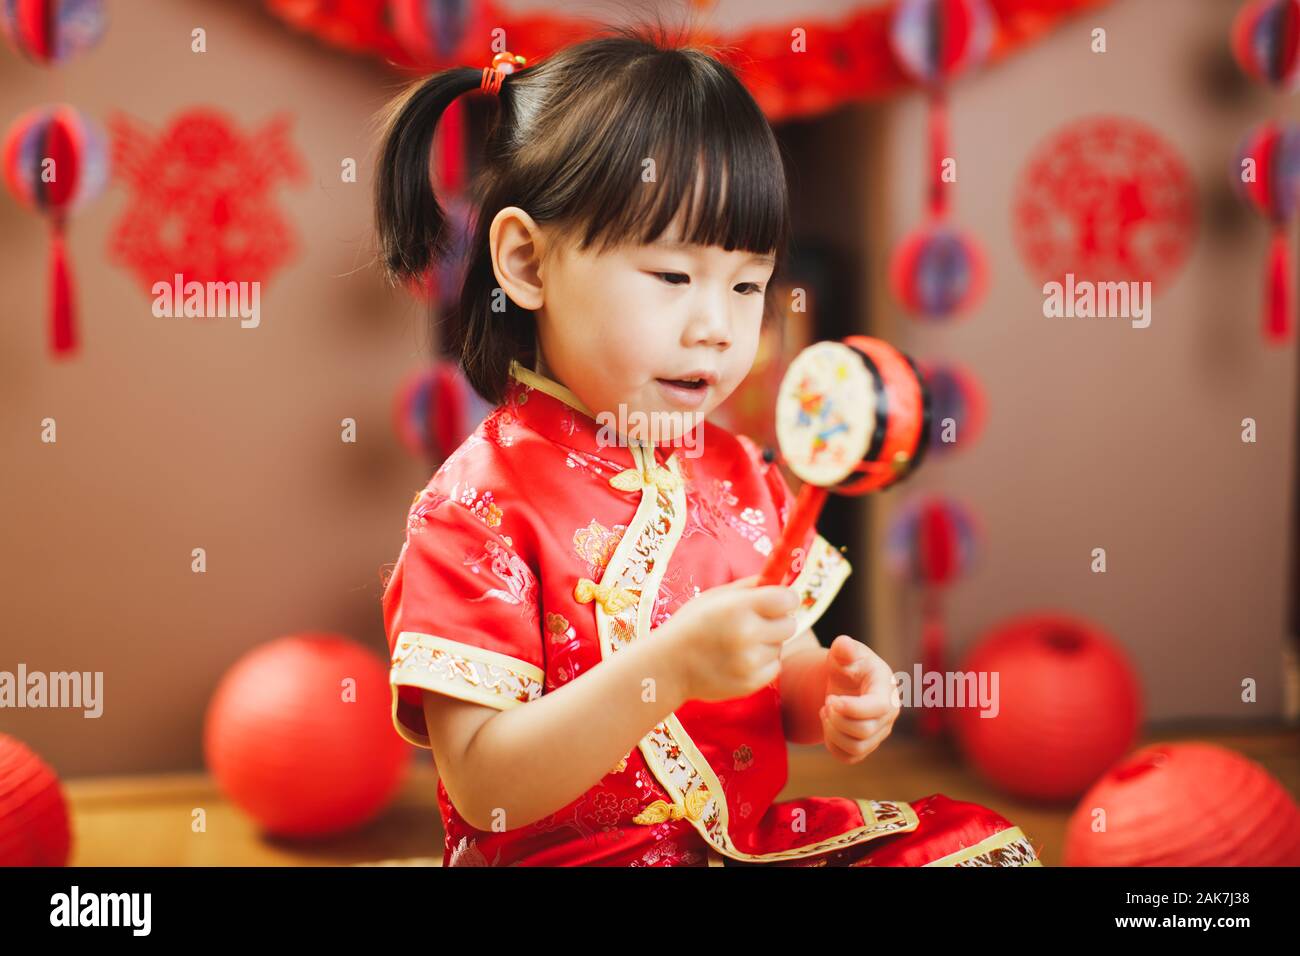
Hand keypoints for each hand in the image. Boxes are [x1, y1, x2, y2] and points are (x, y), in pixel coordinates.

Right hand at [663, 574, 800, 702]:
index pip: (787, 600)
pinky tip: (739, 660)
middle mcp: (746, 634)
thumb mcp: (715, 597)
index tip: (778, 602)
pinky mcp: (750, 683)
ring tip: (738, 644)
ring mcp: (749, 662)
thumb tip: (781, 579)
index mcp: (738, 607)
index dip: (785, 599)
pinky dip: (762, 663)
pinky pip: (774, 668)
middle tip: (756, 623)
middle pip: (789, 624)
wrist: (667, 665)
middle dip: (777, 621)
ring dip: (766, 644)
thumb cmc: (691, 625)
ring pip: (780, 647)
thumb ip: (749, 587)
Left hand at [819, 635, 900, 764]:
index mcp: (887, 690)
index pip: (878, 708)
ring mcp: (879, 732)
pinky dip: (832, 745)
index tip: (830, 699)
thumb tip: (843, 644)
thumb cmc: (848, 663)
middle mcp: (889, 714)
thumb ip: (843, 648)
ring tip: (826, 712)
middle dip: (838, 720)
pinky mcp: (867, 744)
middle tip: (826, 702)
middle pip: (865, 732)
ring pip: (857, 748)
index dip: (852, 709)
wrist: (846, 680)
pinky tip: (828, 725)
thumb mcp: (844, 652)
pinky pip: (849, 757)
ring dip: (833, 733)